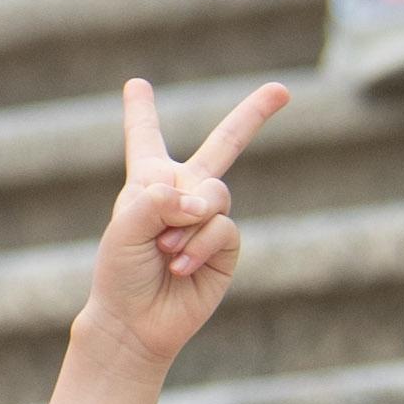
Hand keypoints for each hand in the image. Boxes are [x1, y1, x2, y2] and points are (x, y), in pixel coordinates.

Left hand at [82, 76, 283, 370]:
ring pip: (215, 195)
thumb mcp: (125, 228)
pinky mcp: (227, 245)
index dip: (141, 111)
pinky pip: (223, 228)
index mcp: (147, 182)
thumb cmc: (121, 272)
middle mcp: (182, 193)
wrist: (135, 320)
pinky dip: (198, 245)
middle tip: (282, 89)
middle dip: (254, 115)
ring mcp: (209, 218)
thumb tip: (205, 203)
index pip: (145, 138)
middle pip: (225, 145)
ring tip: (164, 251)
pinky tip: (180, 267)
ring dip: (186, 224)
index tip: (136, 83)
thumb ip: (160, 201)